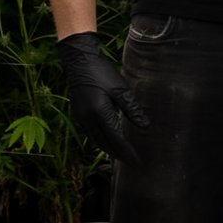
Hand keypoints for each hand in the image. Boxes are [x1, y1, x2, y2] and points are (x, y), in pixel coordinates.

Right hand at [57, 32, 146, 166]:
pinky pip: (90, 133)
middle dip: (118, 155)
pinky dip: (101, 140)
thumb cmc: (101, 71)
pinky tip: (107, 140)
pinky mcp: (78, 113)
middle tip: (131, 163)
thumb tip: (145, 126)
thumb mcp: (120, 89)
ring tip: (120, 156)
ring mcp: (80, 117)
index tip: (138, 161)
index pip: (116, 139)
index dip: (128, 151)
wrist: (79, 60)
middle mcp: (87, 119)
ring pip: (96, 140)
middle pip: (104, 144)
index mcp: (99, 113)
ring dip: (109, 149)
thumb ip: (132, 108)